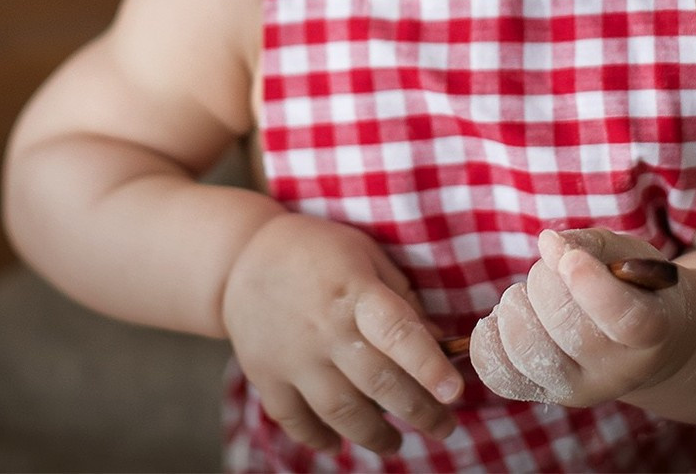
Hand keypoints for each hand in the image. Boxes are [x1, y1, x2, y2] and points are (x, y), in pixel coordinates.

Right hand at [221, 212, 461, 455]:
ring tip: (396, 444)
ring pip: (341, 412)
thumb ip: (402, 299)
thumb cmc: (317, 252)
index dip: (428, 365)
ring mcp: (292, 357)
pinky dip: (319, 439)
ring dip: (376, 436)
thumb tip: (439, 344)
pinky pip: (296, 421)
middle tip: (445, 427)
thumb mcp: (365, 255)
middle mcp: (324, 328)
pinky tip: (340, 444)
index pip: (397, 332)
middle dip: (420, 412)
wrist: (241, 257)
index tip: (455, 393)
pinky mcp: (266, 376)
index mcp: (354, 292)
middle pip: (378, 382)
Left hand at [469, 228, 695, 408]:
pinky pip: (497, 371)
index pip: (624, 319)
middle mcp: (617, 372)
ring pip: (526, 348)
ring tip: (534, 294)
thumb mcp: (630, 255)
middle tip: (556, 267)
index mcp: (653, 332)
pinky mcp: (544, 395)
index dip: (591, 284)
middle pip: (564, 324)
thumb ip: (592, 244)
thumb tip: (548, 244)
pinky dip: (488, 336)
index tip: (569, 257)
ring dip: (516, 305)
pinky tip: (509, 316)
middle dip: (546, 279)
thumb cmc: (635, 287)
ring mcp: (579, 390)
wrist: (641, 345)